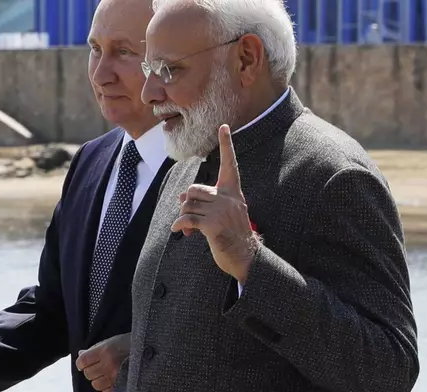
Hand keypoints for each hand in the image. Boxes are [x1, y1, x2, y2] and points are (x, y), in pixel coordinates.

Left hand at [75, 333, 130, 390]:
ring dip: (98, 380)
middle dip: (90, 371)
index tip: (82, 363)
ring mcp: (115, 376)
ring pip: (95, 384)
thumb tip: (80, 355)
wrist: (145, 350)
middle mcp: (109, 364)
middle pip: (88, 374)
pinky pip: (105, 390)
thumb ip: (94, 349)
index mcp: (105, 351)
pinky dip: (106, 386)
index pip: (83, 361)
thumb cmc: (126, 344)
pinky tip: (110, 379)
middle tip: (97, 367)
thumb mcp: (109, 342)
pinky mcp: (121, 384)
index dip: (80, 363)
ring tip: (104, 373)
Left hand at [171, 124, 258, 283]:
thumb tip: (182, 199)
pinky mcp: (213, 225)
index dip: (226, 145)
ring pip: (189, 205)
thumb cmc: (232, 235)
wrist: (246, 257)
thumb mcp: (222, 213)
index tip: (224, 126)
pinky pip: (187, 219)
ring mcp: (221, 211)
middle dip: (187, 203)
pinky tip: (181, 231)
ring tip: (191, 229)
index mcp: (233, 192)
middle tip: (189, 217)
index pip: (229, 164)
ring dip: (184, 217)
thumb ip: (205, 201)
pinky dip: (180, 225)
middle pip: (194, 189)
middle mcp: (229, 198)